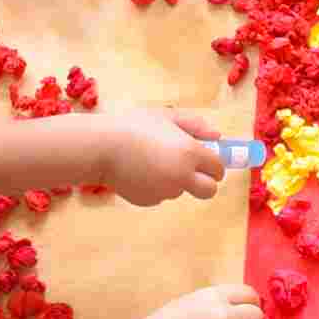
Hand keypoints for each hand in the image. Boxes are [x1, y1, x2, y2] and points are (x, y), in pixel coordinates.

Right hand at [102, 109, 223, 205]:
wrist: (101, 148)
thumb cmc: (133, 126)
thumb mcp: (166, 117)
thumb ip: (195, 125)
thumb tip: (217, 136)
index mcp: (190, 153)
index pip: (218, 169)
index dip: (215, 165)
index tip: (208, 161)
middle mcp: (182, 176)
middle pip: (209, 191)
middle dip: (206, 183)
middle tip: (194, 173)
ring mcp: (166, 191)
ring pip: (181, 190)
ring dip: (175, 181)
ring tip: (152, 161)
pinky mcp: (149, 201)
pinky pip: (160, 195)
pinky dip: (155, 186)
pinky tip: (139, 171)